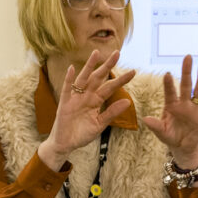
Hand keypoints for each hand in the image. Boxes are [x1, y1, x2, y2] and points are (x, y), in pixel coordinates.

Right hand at [40, 50, 136, 167]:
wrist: (65, 145)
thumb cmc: (81, 134)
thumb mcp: (99, 125)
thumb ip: (111, 113)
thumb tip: (128, 101)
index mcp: (96, 101)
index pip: (110, 87)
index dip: (121, 80)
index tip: (133, 72)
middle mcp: (86, 96)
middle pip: (98, 78)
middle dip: (107, 66)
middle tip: (117, 53)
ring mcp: (75, 98)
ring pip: (83, 79)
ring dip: (89, 66)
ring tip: (96, 53)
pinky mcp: (64, 103)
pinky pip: (66, 89)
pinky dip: (68, 79)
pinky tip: (72, 69)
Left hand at [141, 54, 197, 168]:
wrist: (183, 146)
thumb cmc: (170, 137)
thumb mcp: (162, 133)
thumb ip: (155, 126)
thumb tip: (145, 119)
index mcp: (172, 106)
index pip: (170, 93)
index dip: (169, 85)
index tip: (168, 74)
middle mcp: (184, 104)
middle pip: (186, 85)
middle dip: (187, 72)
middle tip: (187, 57)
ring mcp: (196, 108)